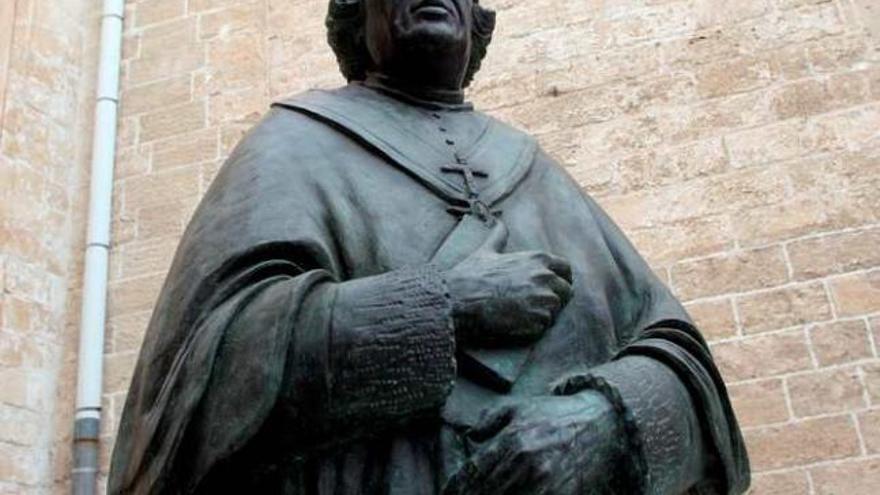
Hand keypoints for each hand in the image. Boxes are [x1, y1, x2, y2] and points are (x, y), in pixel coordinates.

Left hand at [442, 392, 625, 494]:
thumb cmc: (554, 414)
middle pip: (486, 493)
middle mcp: (526, 464)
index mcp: (513, 441)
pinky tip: (509, 494)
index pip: (473, 474)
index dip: (457, 488)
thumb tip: (469, 435)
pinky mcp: (560, 494)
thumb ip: (488, 418)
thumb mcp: (518, 406)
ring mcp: (544, 483)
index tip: (449, 493)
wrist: (600, 423)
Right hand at [445, 222, 572, 346]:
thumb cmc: (470, 276)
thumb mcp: (486, 252)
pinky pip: (543, 327)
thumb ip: (498, 237)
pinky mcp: (538, 322)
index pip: (565, 269)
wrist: (458, 301)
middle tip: (532, 305)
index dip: (560, 279)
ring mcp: (544, 301)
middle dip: (554, 299)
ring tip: (518, 315)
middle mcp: (546, 278)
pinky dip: (531, 328)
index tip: (551, 287)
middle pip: (565, 292)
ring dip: (541, 314)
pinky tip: (513, 324)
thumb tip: (499, 222)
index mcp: (538, 259)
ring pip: (554, 311)